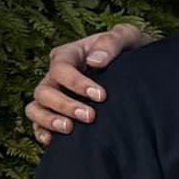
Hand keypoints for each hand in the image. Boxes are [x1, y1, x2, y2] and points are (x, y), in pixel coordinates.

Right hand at [28, 23, 152, 142]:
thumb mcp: (128, 37)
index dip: (76, 83)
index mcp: (69, 55)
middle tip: (90, 116)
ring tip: (69, 129)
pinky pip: (37, 124)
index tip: (101, 96)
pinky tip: (54, 141)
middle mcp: (56, 76)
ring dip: (48, 120)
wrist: (142, 71)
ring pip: (35, 108)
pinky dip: (41, 132)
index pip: (60, 68)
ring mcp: (54, 96)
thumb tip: (94, 61)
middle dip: (65, 105)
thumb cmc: (131, 51)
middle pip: (45, 91)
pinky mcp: (56, 113)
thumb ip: (113, 41)